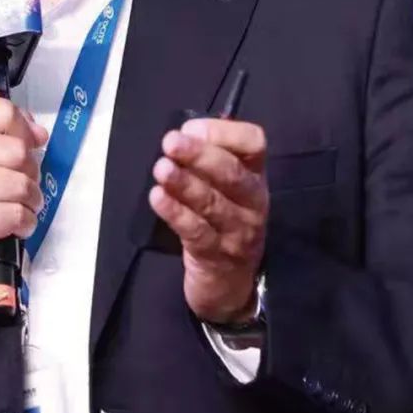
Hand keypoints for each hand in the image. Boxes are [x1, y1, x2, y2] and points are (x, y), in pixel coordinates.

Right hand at [0, 97, 47, 303]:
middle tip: (22, 183)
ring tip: (21, 205)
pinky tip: (16, 224)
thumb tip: (37, 132)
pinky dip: (25, 221)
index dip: (23, 130)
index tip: (27, 145)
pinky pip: (15, 214)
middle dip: (30, 170)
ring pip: (20, 183)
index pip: (2, 111)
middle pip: (16, 149)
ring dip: (31, 198)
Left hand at [148, 116, 268, 324]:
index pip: (253, 143)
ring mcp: (238, 230)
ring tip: (161, 169)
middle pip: (232, 173)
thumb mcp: (223, 189)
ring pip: (213, 202)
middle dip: (200, 155)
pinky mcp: (216, 255)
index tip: (191, 128)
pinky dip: (176, 213)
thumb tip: (185, 132)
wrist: (230, 284)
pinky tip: (157, 198)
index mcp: (254, 174)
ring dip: (185, 183)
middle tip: (170, 143)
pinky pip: (196, 231)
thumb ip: (208, 159)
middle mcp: (253, 200)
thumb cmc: (222, 223)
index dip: (223, 132)